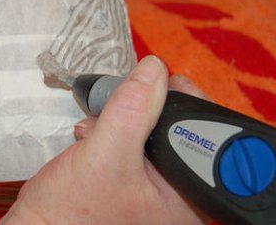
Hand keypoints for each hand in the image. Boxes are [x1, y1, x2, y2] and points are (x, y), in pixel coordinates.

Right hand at [0, 56, 210, 224]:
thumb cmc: (73, 212)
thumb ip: (132, 111)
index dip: (188, 102)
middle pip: (180, 125)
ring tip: (103, 120)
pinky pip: (136, 133)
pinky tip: (97, 131)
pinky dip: (117, 123)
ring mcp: (156, 180)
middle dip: (150, 106)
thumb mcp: (106, 156)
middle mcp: (178, 187)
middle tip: (130, 98)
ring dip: (129, 113)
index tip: (167, 83)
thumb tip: (154, 69)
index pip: (207, 135)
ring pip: (155, 126)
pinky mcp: (135, 171)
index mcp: (188, 195)